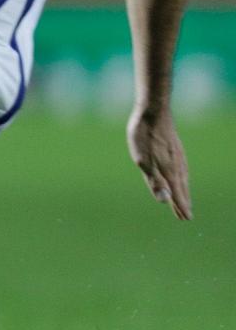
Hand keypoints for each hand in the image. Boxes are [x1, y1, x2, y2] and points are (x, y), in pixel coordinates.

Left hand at [127, 105, 191, 219]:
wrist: (153, 111)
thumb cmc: (144, 136)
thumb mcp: (142, 160)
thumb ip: (153, 181)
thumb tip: (164, 200)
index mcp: (169, 170)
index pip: (176, 193)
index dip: (179, 206)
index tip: (185, 218)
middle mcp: (177, 165)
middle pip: (180, 188)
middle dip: (182, 202)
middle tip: (186, 216)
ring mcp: (177, 156)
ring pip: (182, 179)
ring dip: (183, 191)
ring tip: (184, 200)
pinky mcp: (175, 149)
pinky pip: (181, 169)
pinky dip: (182, 179)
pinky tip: (180, 177)